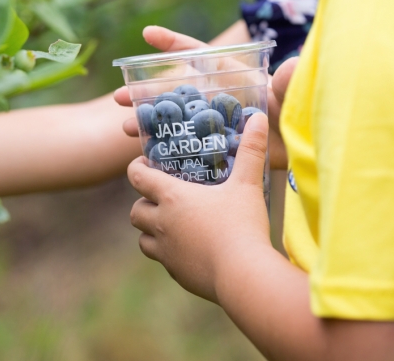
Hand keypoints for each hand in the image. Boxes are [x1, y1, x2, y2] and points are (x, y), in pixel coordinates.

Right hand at [114, 25, 298, 168]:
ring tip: (127, 130)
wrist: (308, 147)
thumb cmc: (301, 112)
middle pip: (175, 92)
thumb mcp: (295, 93)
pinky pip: (187, 147)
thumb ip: (290, 81)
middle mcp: (218, 99)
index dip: (174, 43)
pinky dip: (167, 150)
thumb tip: (290, 66)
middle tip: (118, 98)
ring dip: (150, 123)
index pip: (200, 55)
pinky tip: (149, 156)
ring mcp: (215, 124)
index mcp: (231, 77)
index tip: (147, 35)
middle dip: (145, 93)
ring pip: (175, 121)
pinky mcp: (218, 148)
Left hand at [127, 113, 270, 302]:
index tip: (146, 164)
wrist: (243, 276)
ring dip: (151, 230)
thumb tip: (259, 118)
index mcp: (171, 197)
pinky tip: (189, 249)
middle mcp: (161, 223)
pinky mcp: (175, 273)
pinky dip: (169, 253)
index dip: (137, 167)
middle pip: (135, 210)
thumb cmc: (242, 225)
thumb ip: (251, 150)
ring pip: (143, 238)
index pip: (137, 176)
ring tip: (171, 225)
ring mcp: (165, 251)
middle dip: (144, 203)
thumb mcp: (247, 184)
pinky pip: (163, 260)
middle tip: (162, 198)